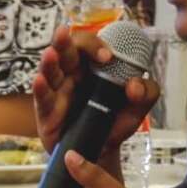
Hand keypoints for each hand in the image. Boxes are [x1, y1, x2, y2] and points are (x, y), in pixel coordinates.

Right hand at [32, 26, 159, 155]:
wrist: (102, 152)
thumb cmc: (114, 123)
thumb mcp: (137, 107)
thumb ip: (146, 93)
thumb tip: (135, 86)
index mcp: (92, 67)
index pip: (88, 45)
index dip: (94, 44)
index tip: (108, 56)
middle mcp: (72, 75)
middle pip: (64, 51)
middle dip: (64, 41)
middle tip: (66, 35)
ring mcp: (58, 92)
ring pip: (49, 71)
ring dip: (49, 61)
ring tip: (51, 53)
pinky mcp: (48, 113)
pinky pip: (42, 99)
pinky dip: (40, 88)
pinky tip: (40, 80)